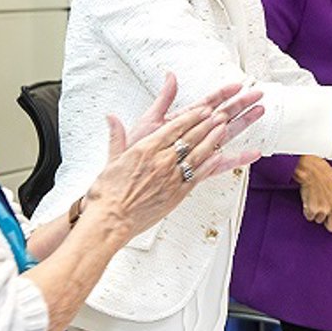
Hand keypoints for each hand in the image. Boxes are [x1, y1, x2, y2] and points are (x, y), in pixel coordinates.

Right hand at [86, 81, 264, 237]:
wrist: (111, 220)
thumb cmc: (108, 194)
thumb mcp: (111, 160)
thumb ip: (116, 136)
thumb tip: (111, 118)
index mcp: (145, 150)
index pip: (174, 128)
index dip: (192, 117)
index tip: (203, 109)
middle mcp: (161, 161)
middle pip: (190, 138)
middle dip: (207, 124)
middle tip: (220, 113)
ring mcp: (171, 177)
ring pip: (197, 154)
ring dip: (212, 139)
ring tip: (224, 128)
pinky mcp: (177, 193)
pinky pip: (198, 175)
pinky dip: (210, 164)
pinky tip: (219, 155)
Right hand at [293, 155, 331, 232]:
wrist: (314, 171)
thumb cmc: (329, 176)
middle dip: (328, 222)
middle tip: (325, 212)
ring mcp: (323, 210)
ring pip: (319, 220)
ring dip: (317, 214)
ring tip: (318, 201)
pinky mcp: (312, 210)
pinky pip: (309, 217)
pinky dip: (308, 211)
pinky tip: (311, 201)